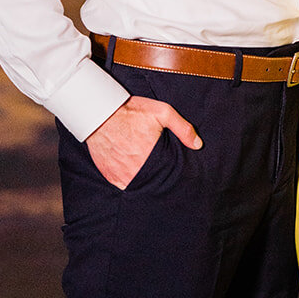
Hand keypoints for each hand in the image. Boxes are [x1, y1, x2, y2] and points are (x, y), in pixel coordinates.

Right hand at [85, 95, 201, 187]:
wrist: (100, 113)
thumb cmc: (131, 112)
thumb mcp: (162, 112)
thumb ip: (182, 128)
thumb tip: (198, 144)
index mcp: (153, 160)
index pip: (168, 175)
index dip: (170, 171)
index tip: (169, 164)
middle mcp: (139, 173)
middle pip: (154, 181)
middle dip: (157, 174)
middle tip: (154, 162)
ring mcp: (123, 178)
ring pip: (139, 185)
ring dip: (142, 177)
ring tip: (141, 164)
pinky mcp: (112, 178)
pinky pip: (124, 184)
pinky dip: (128, 177)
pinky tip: (129, 166)